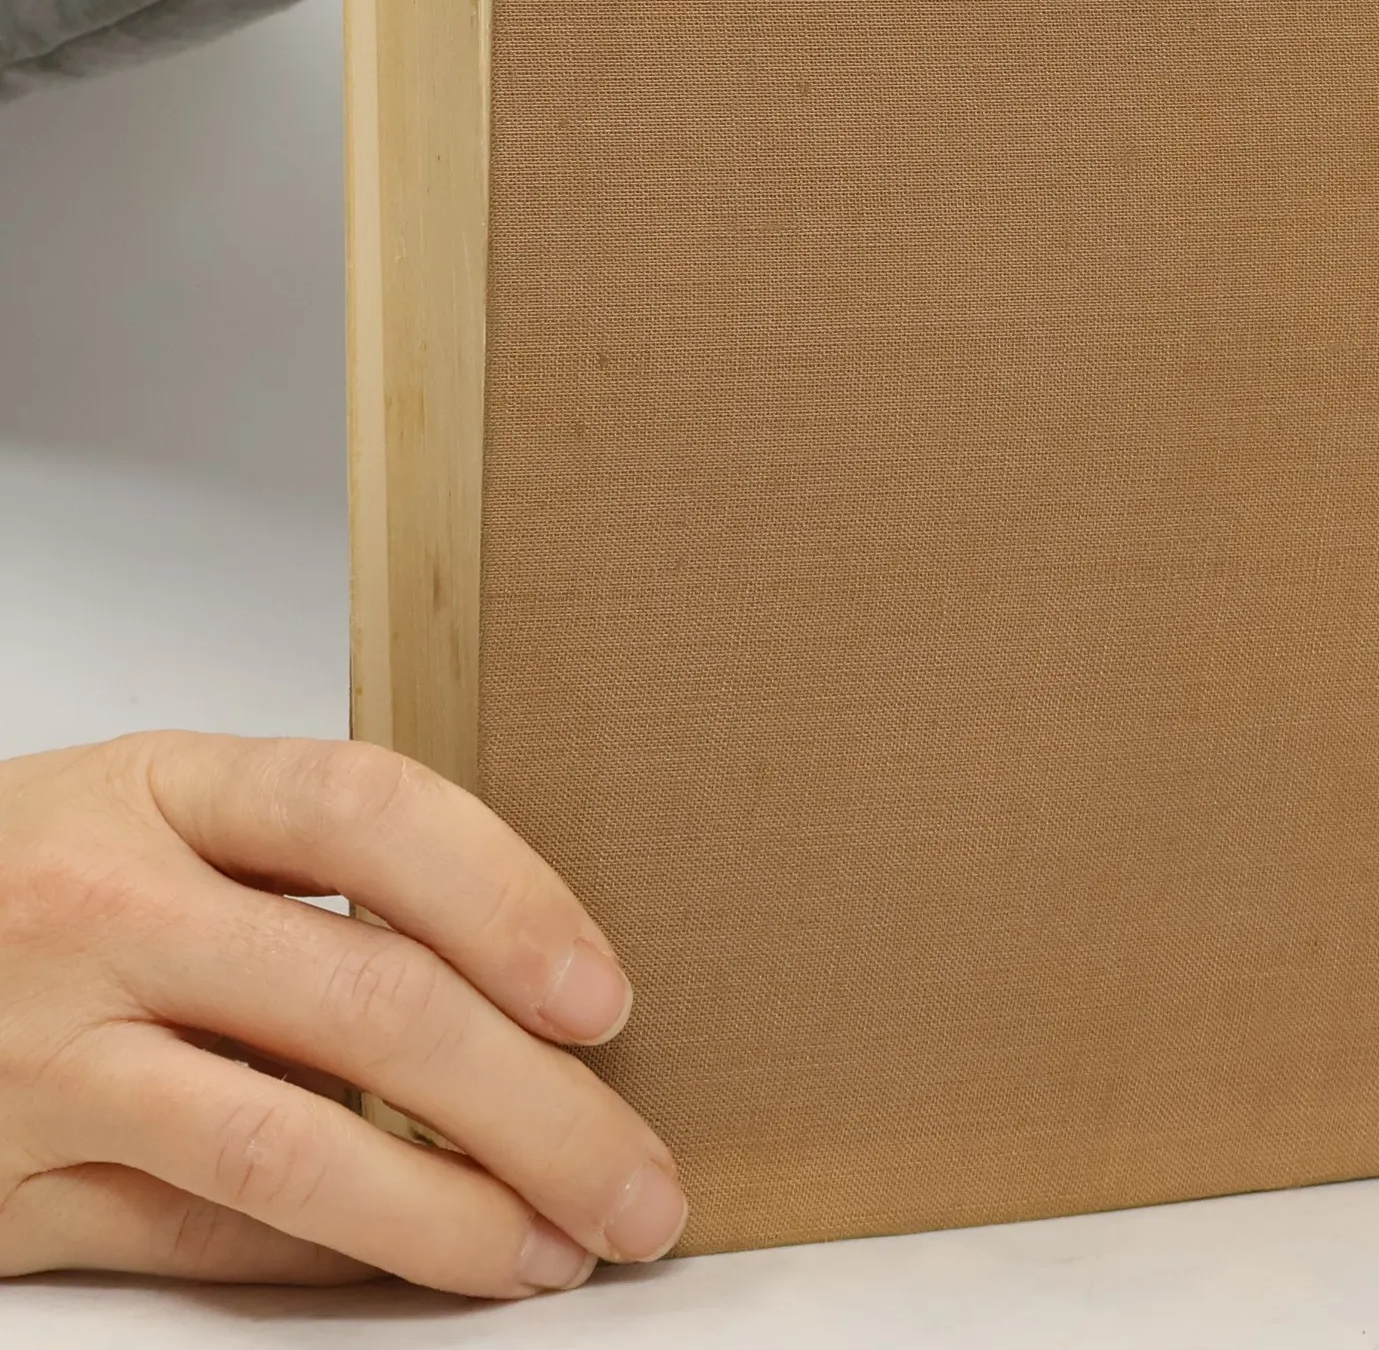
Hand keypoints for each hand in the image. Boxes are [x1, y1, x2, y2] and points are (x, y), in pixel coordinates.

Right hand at [0, 734, 685, 1295]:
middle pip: (364, 998)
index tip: (605, 998)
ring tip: (559, 1246)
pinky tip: (426, 1267)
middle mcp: (101, 909)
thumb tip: (519, 967)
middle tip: (638, 1174)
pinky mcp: (1, 1191)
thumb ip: (305, 871)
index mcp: (164, 787)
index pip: (368, 812)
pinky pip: (200, 1235)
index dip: (507, 900)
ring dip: (450, 1213)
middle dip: (531, 1103)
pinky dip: (331, 1261)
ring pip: (287, 1145)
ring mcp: (43, 1055)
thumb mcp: (156, 817)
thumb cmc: (29, 875)